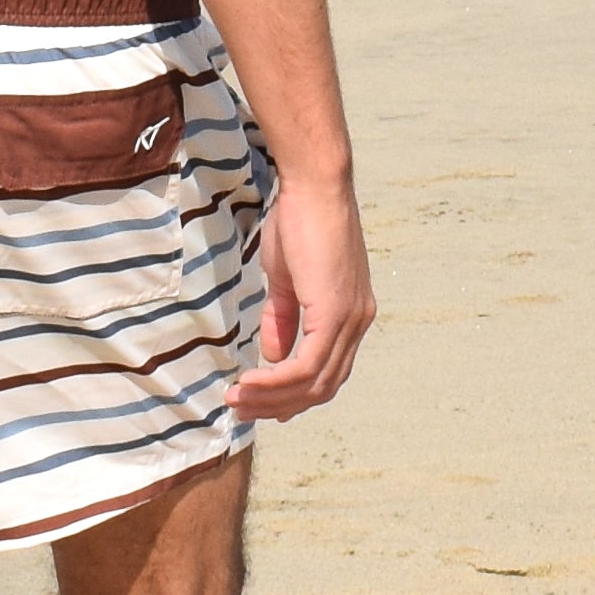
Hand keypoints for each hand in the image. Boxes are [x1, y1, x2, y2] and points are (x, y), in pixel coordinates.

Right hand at [235, 164, 375, 418]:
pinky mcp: (335, 313)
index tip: (260, 404)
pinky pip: (307, 366)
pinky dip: (276, 382)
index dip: (295, 395)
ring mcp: (350, 319)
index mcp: (351, 314)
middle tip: (241, 408)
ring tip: (236, 400)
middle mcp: (358, 322)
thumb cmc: (299, 223)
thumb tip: (271, 357)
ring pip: (314, 383)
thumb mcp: (287, 280)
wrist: (313, 187)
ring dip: (272, 398)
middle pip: (323, 386)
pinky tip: (249, 383)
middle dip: (279, 404)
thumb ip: (282, 319)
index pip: (328, 372)